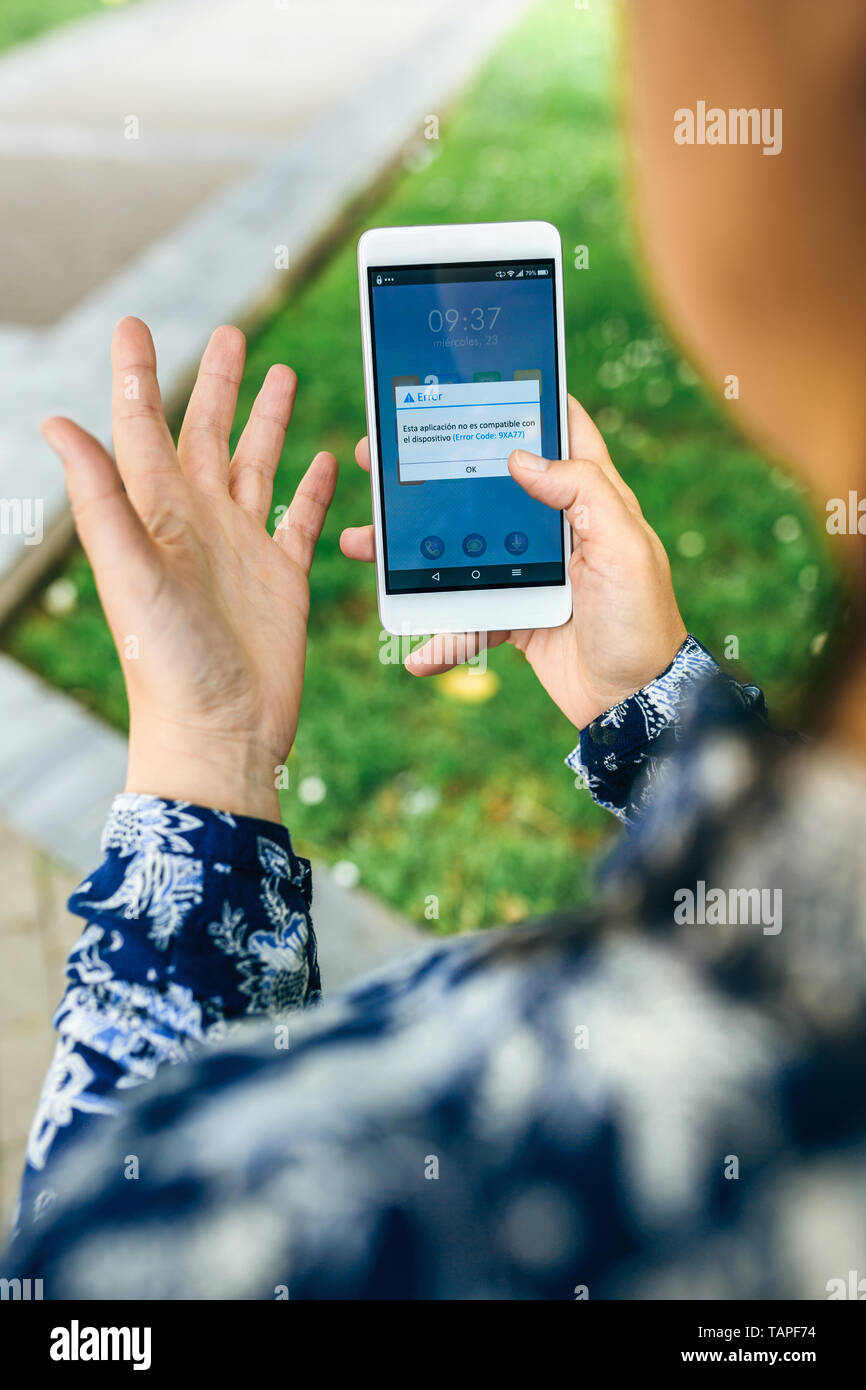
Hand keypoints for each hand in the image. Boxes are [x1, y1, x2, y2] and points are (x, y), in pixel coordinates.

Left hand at [43, 316, 336, 822]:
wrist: (220, 735)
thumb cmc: (166, 663)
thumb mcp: (129, 573)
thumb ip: (101, 498)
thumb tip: (57, 424)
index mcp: (157, 514)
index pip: (142, 428)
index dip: (137, 375)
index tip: (134, 325)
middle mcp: (199, 522)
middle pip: (207, 435)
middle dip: (216, 383)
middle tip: (231, 332)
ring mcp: (244, 548)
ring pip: (257, 465)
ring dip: (267, 421)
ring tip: (280, 372)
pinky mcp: (284, 578)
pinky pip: (300, 518)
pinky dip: (313, 488)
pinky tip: (323, 459)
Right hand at [340, 396, 685, 729]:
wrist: (635, 703)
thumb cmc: (642, 620)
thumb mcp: (624, 549)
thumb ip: (583, 493)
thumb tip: (521, 456)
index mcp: (590, 499)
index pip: (560, 430)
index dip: (525, 399)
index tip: (472, 381)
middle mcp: (556, 529)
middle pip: (486, 486)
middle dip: (433, 472)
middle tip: (380, 458)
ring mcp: (531, 572)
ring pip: (460, 549)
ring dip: (411, 552)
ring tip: (365, 546)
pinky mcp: (515, 615)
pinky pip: (467, 619)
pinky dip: (441, 635)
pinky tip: (418, 651)